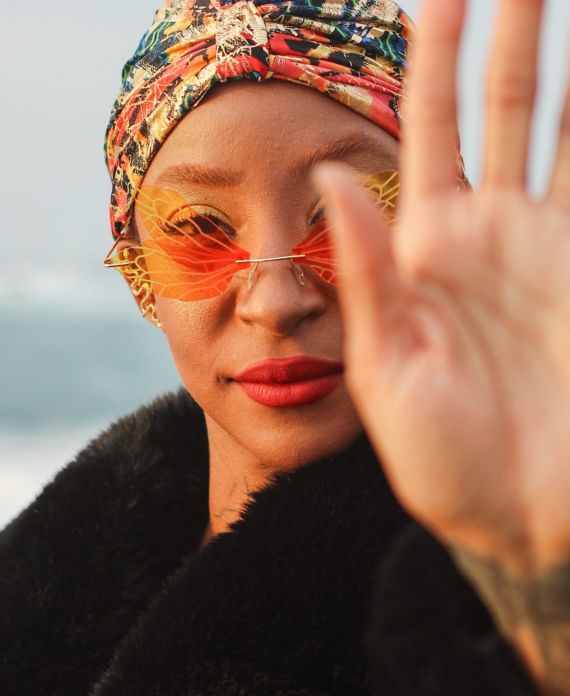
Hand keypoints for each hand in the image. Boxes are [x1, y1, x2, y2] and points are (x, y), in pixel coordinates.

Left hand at [313, 0, 569, 574]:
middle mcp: (487, 234)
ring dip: (568, 64)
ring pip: (566, 128)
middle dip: (510, 30)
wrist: (515, 516)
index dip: (430, 57)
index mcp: (423, 251)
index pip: (426, 128)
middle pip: (501, 106)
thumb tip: (326, 176)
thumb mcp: (386, 367)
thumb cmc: (441, 457)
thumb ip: (366, 271)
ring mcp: (548, 248)